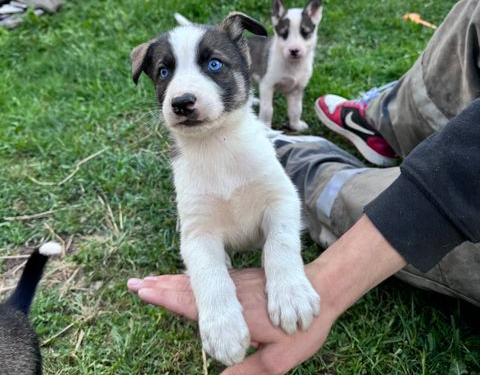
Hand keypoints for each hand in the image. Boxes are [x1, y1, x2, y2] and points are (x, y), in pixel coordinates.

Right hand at [128, 216, 405, 372]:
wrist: (324, 291)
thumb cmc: (303, 326)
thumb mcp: (282, 355)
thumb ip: (253, 371)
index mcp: (235, 310)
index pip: (194, 302)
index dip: (167, 298)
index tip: (144, 290)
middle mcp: (232, 293)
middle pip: (190, 287)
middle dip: (162, 286)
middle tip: (136, 283)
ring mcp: (237, 285)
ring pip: (200, 279)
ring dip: (173, 280)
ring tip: (152, 280)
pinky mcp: (244, 281)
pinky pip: (214, 277)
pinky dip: (194, 278)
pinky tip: (186, 278)